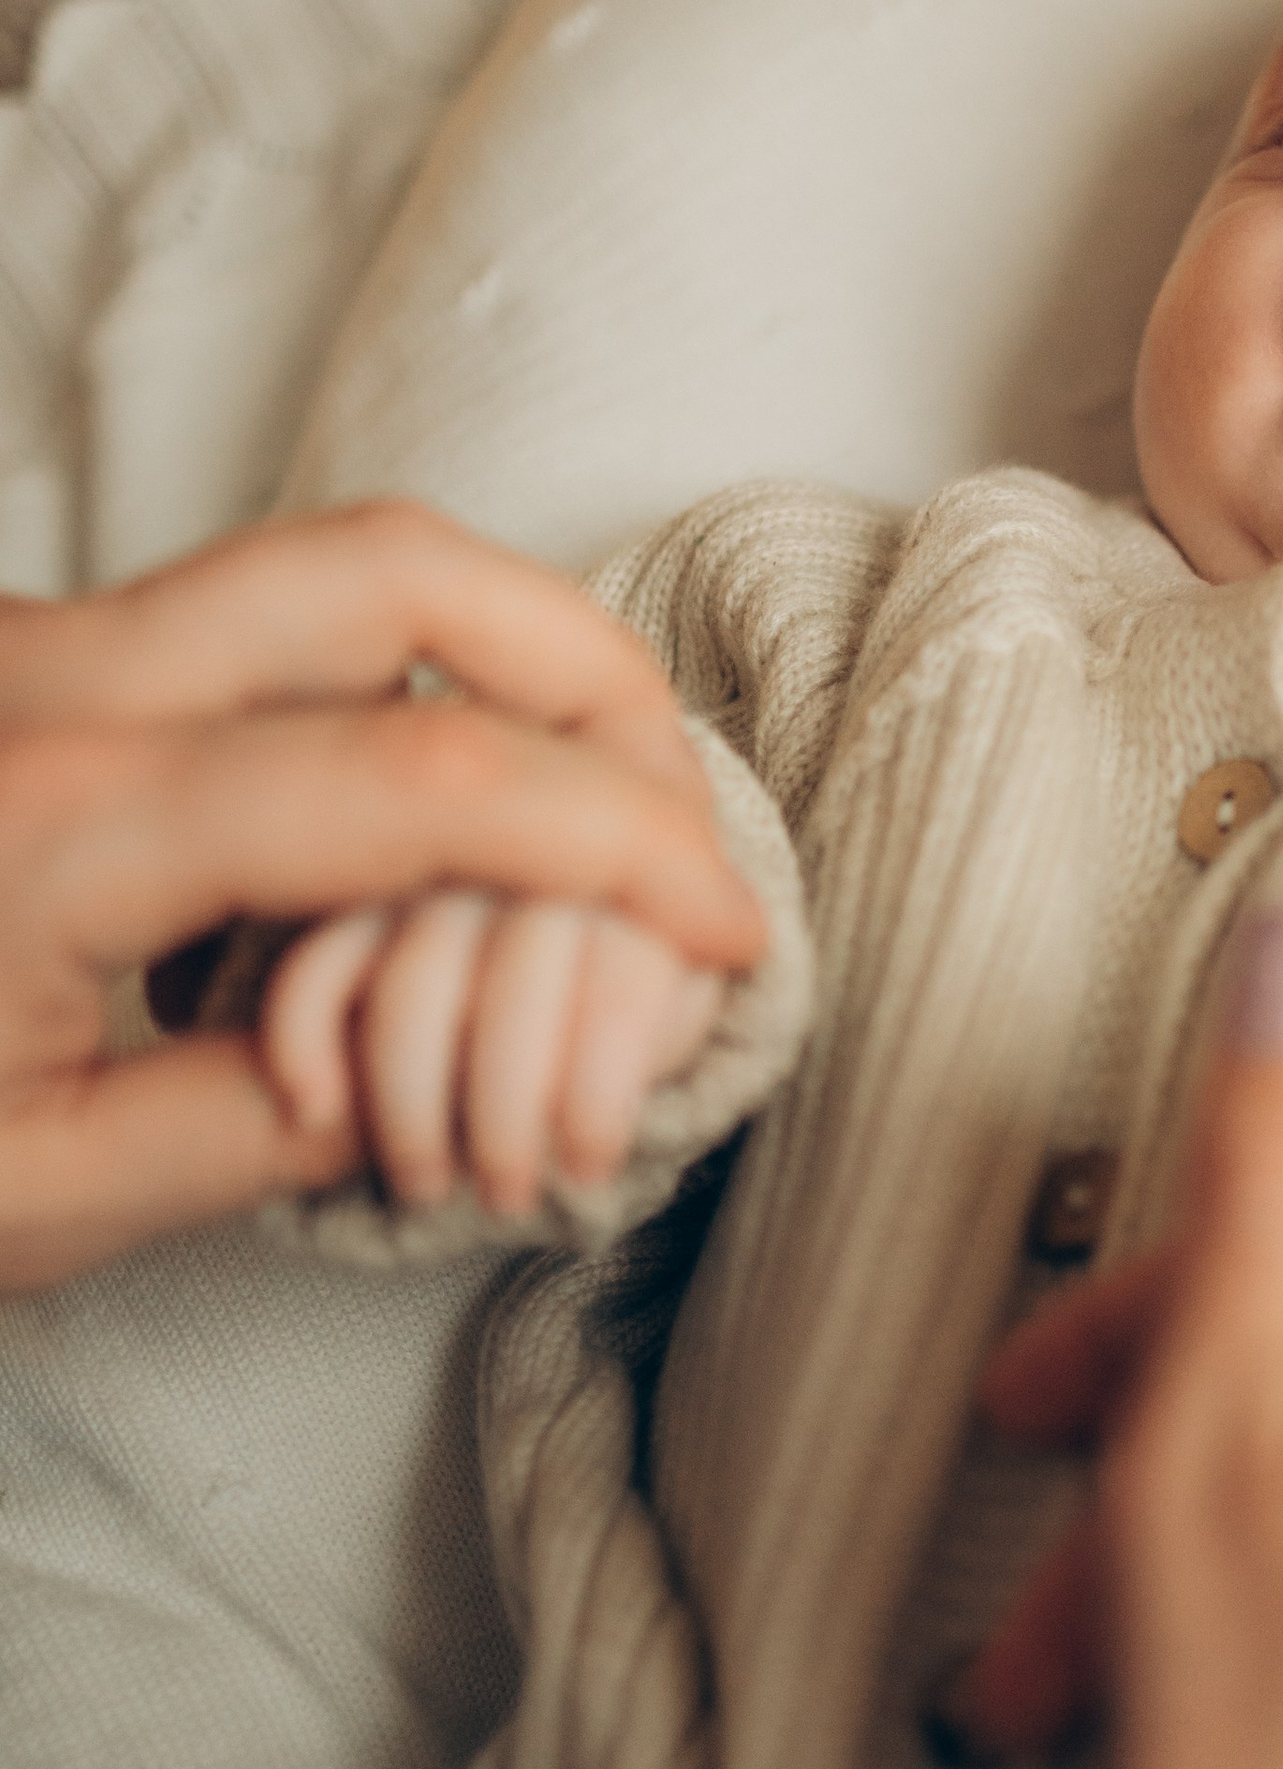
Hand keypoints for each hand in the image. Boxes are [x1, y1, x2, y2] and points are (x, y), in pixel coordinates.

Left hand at [0, 500, 764, 1288]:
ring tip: (584, 799)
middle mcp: (52, 679)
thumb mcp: (26, 1199)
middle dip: (587, 669)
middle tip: (682, 803)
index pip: (423, 777)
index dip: (615, 850)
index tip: (725, 928)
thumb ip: (253, 1130)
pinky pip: (238, 623)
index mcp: (59, 820)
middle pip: (394, 571)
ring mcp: (27, 647)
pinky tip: (420, 813)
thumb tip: (433, 1092)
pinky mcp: (18, 667)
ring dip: (488, 653)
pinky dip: (376, 679)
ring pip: (318, 569)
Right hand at [261, 892, 726, 1216]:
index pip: (619, 987)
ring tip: (425, 1186)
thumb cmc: (619, 985)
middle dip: (507, 1117)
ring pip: (414, 986)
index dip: (599, 1093)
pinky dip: (305, 1043)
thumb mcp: (666, 1004)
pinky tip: (318, 1114)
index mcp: (637, 878)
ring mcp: (435, 862)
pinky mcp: (350, 889)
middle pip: (515, 988)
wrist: (553, 916)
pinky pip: (316, 963)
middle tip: (507, 1199)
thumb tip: (591, 1144)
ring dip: (412, 1105)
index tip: (586, 1173)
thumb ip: (653, 1037)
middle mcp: (535, 853)